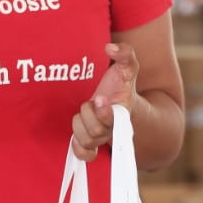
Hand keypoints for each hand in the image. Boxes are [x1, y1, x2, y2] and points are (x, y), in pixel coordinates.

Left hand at [70, 42, 137, 161]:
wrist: (122, 102)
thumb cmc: (122, 84)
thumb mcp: (127, 66)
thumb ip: (124, 53)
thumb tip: (110, 47)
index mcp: (124, 111)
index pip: (115, 120)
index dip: (104, 112)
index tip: (99, 98)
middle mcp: (113, 128)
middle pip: (97, 131)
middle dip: (88, 114)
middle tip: (90, 101)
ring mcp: (102, 137)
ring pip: (88, 141)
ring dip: (80, 126)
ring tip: (84, 111)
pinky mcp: (91, 142)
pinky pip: (85, 155)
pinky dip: (78, 148)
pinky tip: (75, 136)